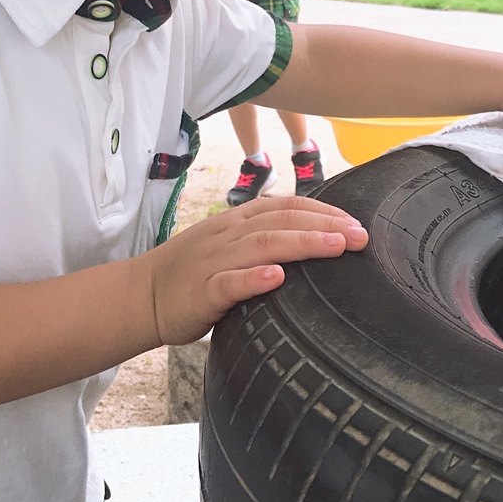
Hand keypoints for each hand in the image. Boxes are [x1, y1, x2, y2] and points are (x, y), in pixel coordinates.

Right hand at [145, 196, 368, 344]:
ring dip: (302, 244)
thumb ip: (263, 241)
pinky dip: (254, 279)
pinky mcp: (202, 292)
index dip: (322, 211)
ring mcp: (214, 262)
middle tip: (360, 236)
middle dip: (324, 226)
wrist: (142, 294)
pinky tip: (277, 278)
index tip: (355, 223)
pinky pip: (229, 283)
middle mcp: (228, 236)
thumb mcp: (228, 247)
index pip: (286, 207)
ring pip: (262, 246)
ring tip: (335, 247)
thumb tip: (314, 241)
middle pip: (281, 221)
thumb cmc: (193, 274)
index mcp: (237, 223)